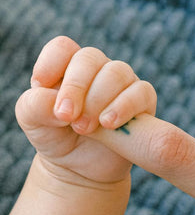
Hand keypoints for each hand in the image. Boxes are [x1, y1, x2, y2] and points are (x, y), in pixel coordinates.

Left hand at [16, 36, 156, 185]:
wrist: (78, 167)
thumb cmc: (54, 136)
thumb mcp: (32, 121)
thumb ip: (36, 105)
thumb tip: (62, 105)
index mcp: (66, 65)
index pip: (63, 48)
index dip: (51, 64)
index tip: (40, 87)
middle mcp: (96, 69)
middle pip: (89, 58)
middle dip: (75, 88)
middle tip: (66, 117)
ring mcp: (122, 82)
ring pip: (116, 73)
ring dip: (98, 100)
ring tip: (84, 128)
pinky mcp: (143, 100)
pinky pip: (141, 92)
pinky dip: (124, 106)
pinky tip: (109, 124)